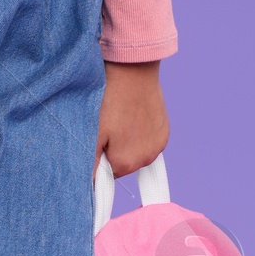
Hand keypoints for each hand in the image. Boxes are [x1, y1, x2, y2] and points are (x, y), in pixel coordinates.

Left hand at [96, 60, 168, 177]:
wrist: (132, 70)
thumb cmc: (108, 100)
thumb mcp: (92, 133)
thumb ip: (90, 163)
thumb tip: (89, 186)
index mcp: (126, 163)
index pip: (107, 175)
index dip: (99, 158)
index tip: (97, 138)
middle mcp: (147, 159)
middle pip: (123, 164)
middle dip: (113, 149)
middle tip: (107, 124)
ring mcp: (158, 144)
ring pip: (136, 152)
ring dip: (128, 141)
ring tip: (120, 116)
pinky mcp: (165, 130)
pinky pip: (148, 140)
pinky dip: (140, 132)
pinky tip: (132, 113)